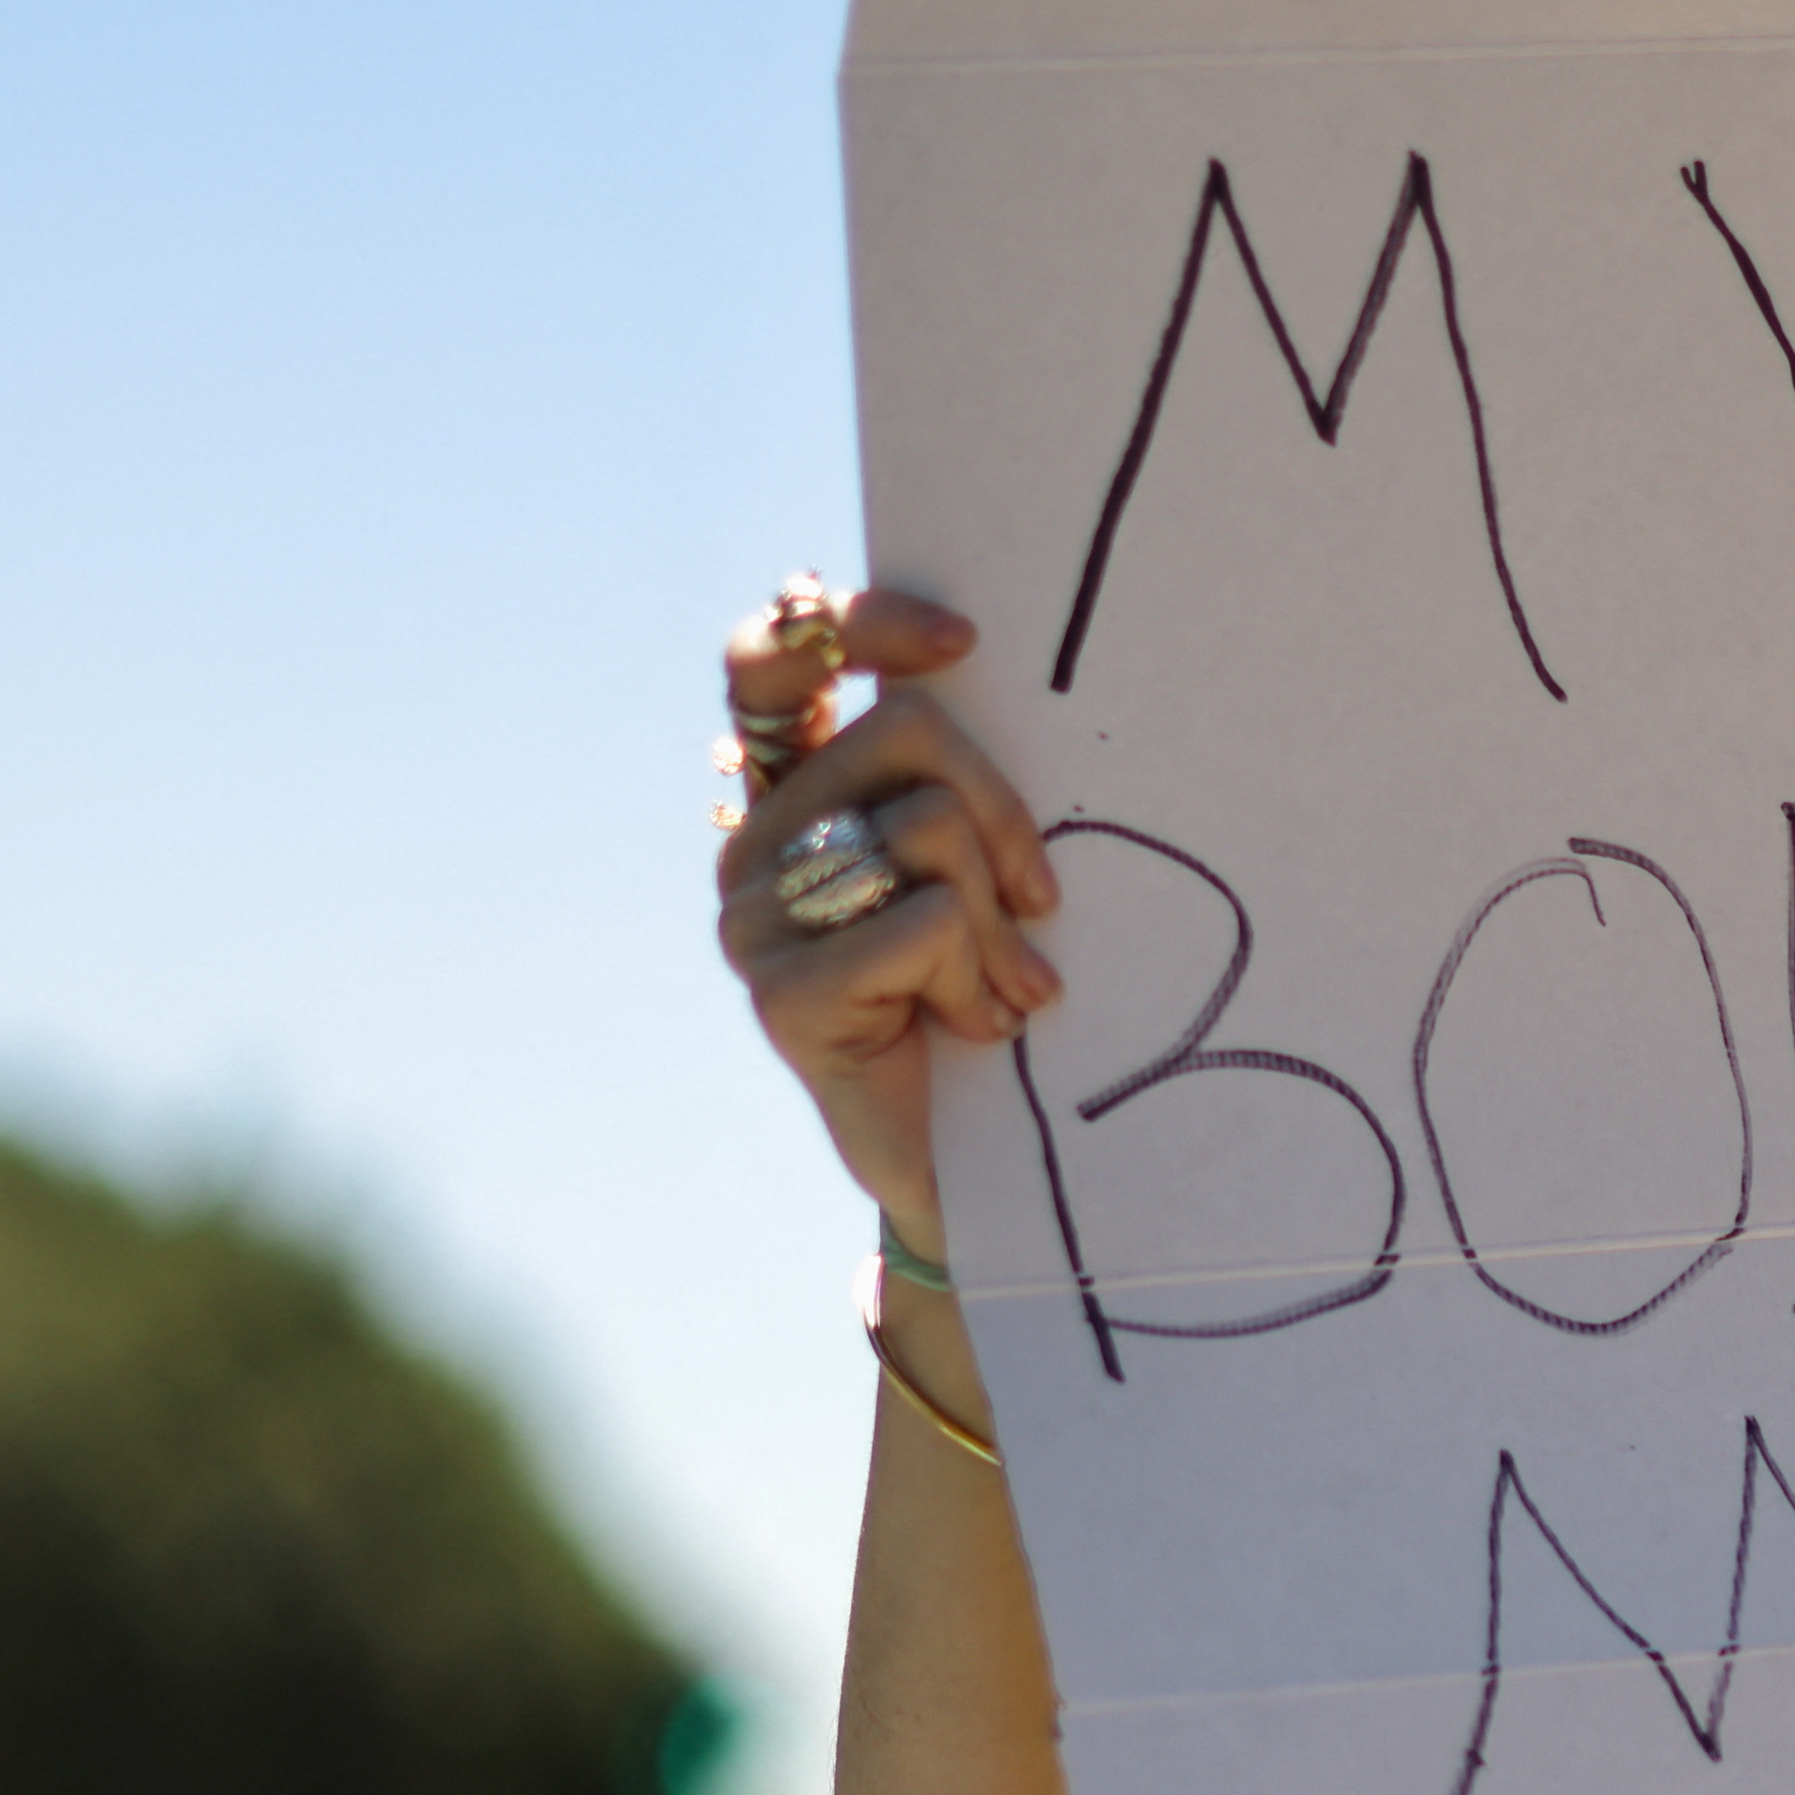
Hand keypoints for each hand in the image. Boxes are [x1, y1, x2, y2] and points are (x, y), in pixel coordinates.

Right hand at [712, 587, 1061, 1248]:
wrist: (972, 1170)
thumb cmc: (989, 1006)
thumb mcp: (977, 874)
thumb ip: (953, 785)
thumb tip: (976, 672)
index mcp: (793, 795)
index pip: (774, 658)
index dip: (859, 624)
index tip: (963, 642)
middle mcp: (754, 844)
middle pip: (909, 733)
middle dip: (1006, 813)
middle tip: (1039, 905)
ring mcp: (755, 919)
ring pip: (928, 829)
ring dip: (1001, 921)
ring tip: (1006, 994)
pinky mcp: (784, 993)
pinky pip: (925, 924)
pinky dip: (980, 981)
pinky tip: (977, 1031)